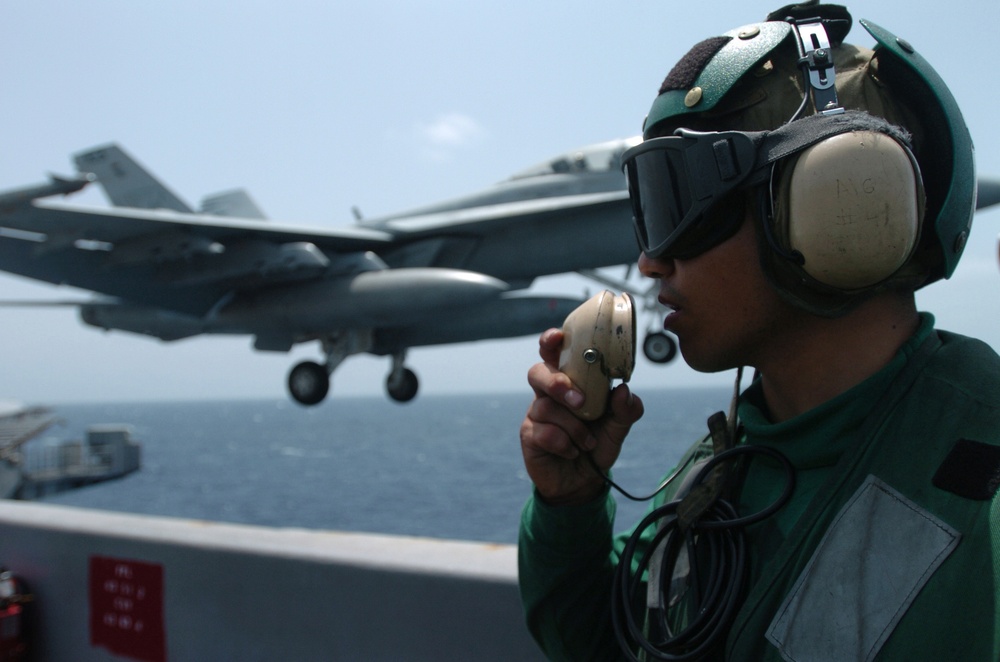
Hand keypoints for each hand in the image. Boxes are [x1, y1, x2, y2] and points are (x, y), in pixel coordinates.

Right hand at [520, 328, 643, 505]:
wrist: (583, 481)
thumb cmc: (597, 444)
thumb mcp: (618, 427)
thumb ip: (625, 410)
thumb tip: (624, 391)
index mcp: (569, 381)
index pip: (554, 353)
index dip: (551, 341)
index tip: (558, 337)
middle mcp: (548, 394)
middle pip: (537, 372)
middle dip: (557, 384)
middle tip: (579, 402)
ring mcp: (536, 414)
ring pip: (545, 406)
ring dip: (573, 426)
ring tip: (587, 442)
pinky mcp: (529, 435)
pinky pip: (543, 432)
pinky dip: (564, 443)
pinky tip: (573, 451)